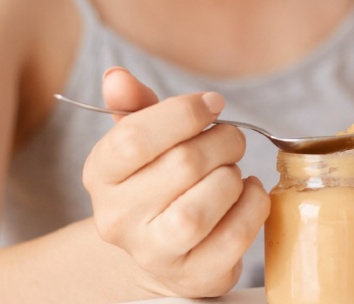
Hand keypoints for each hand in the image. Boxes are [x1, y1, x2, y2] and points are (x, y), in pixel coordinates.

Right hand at [82, 67, 269, 296]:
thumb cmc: (157, 180)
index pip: (133, 137)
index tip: (213, 105)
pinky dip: (253, 207)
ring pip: (201, 208)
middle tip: (231, 138)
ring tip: (233, 170)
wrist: (164, 247)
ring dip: (232, 177)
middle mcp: (117, 218)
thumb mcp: (141, 137)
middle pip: (181, 165)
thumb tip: (117, 77)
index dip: (183, 113)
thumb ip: (133, 105)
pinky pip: (233, 237)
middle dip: (221, 141)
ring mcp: (153, 253)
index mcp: (101, 175)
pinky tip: (249, 193)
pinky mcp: (193, 276)